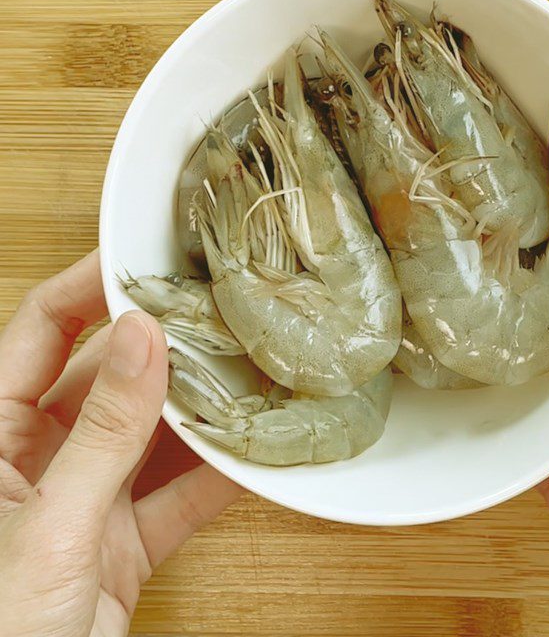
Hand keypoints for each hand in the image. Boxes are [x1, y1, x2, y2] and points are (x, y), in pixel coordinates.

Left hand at [0, 251, 241, 636]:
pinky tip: (255, 455)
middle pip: (112, 377)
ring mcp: (85, 500)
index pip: (43, 331)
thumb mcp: (49, 527)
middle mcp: (38, 459)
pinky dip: (218, 478)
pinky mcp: (123, 544)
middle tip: (222, 317)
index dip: (91, 288)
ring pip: (153, 434)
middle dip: (168, 349)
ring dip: (202, 412)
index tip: (146, 259)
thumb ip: (102, 434)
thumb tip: (143, 340)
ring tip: (252, 375)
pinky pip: (178, 495)